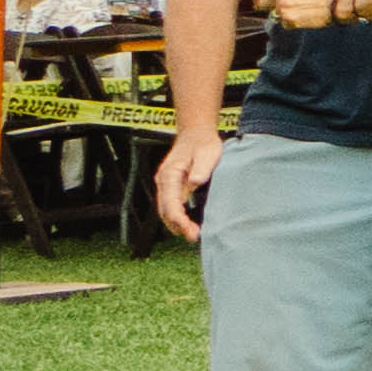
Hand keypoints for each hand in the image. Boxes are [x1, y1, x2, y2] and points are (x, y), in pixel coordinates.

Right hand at [155, 127, 218, 245]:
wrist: (196, 133)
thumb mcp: (208, 154)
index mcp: (170, 175)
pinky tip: (187, 223)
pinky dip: (176, 216)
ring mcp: (165, 183)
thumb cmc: (203, 143)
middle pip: (164, 210)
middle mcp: (163, 181)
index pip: (170, 204)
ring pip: (165, 209)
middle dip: (177, 226)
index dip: (179, 221)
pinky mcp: (171, 185)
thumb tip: (195, 183)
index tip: (191, 232)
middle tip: (194, 237)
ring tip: (192, 234)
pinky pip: (170, 204)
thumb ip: (202, 169)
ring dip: (176, 223)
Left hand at [249, 0, 342, 32]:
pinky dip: (292, 22)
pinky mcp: (287, 19)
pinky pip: (283, 23)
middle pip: (261, 2)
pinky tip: (305, 17)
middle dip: (269, 5)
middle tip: (289, 4)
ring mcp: (283, 6)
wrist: (337, 3)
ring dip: (285, 14)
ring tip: (303, 10)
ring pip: (274, 14)